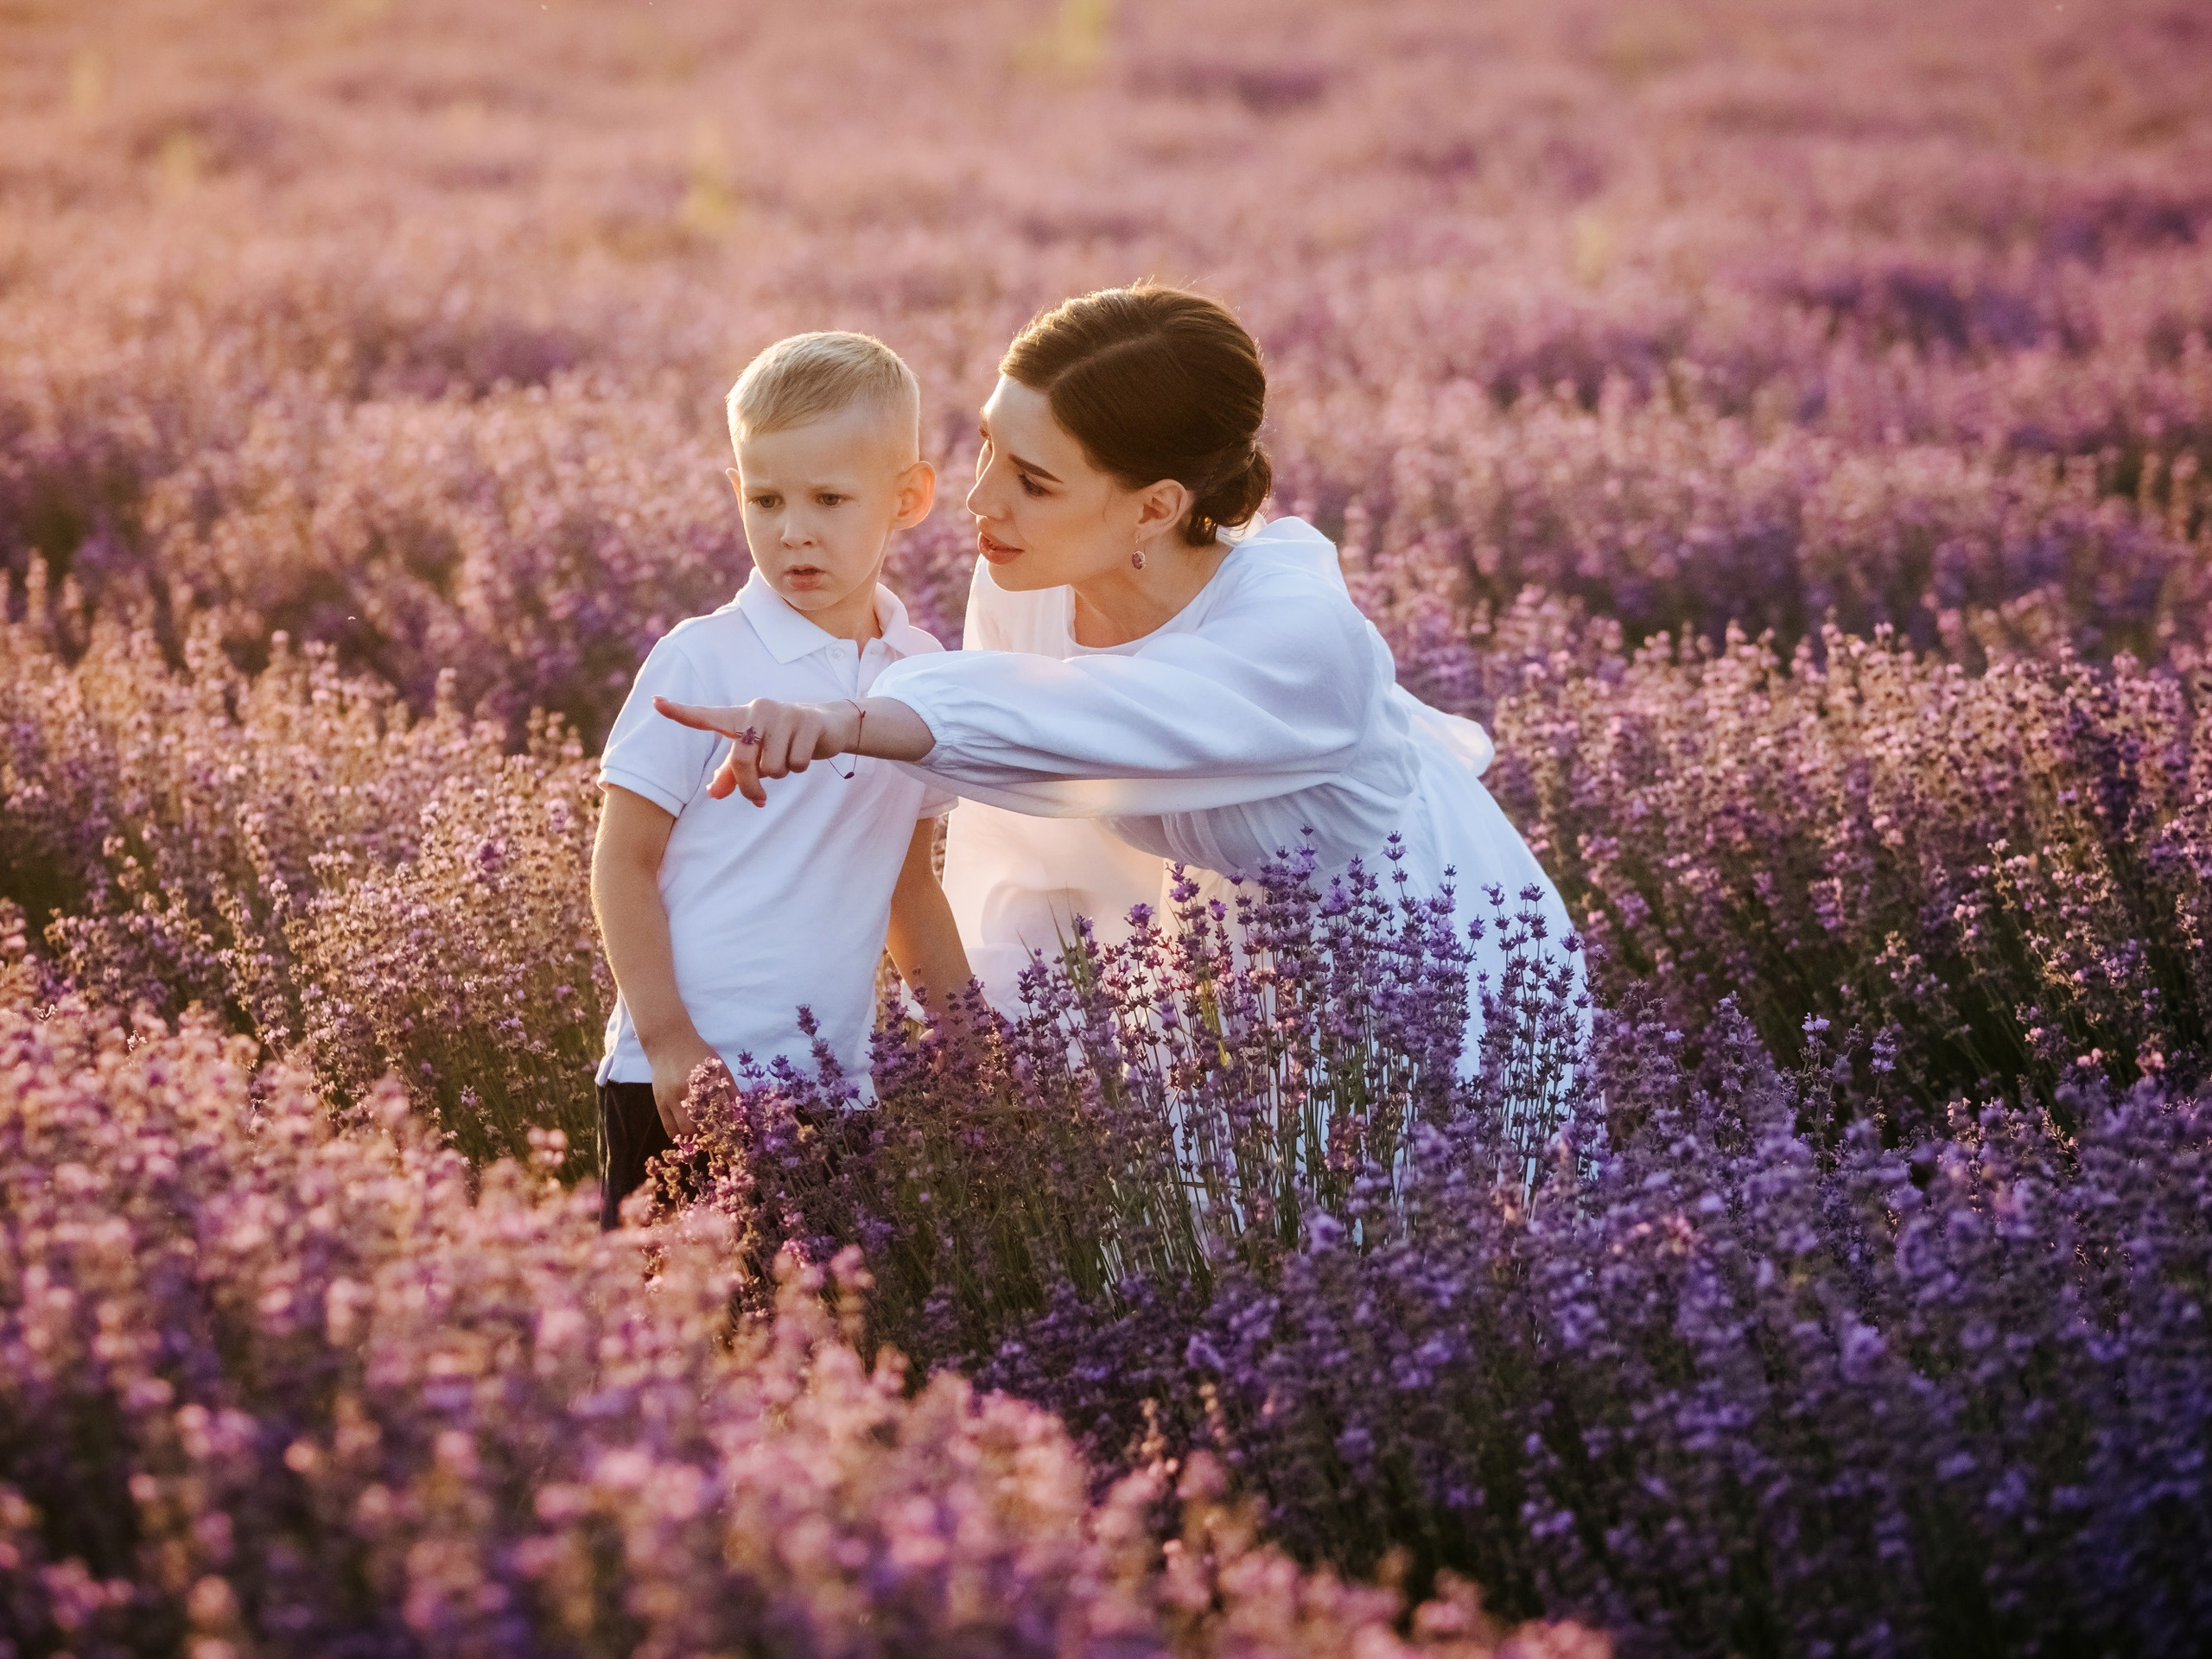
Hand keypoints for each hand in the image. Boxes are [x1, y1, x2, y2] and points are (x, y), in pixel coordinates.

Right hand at [648, 1034, 723, 1136]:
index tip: (732, 1133)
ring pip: (683, 1130)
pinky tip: (687, 1138)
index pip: (719, 1112)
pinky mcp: (659, 1103)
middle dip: (710, 1137)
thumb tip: (740, 1112)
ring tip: (704, 1141)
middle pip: (699, 1125)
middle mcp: (687, 1093)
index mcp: (705, 1083)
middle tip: (718, 1141)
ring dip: (695, 1138)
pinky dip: (678, 1136)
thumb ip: (730, 1088)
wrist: (668, 1042)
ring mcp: (671, 1099)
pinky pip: (669, 1127)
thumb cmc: (698, 1053)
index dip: (727, 1126)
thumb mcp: (719, 1066)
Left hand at [653, 696, 859, 807]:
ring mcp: (783, 714)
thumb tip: (713, 794)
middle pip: (742, 760)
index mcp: (739, 717)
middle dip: (750, 786)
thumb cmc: (783, 740)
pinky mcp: (807, 722)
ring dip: (781, 773)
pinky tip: (805, 753)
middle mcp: (757, 710)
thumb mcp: (757, 756)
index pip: (706, 717)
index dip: (680, 713)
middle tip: (759, 799)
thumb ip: (732, 774)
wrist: (828, 725)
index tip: (655, 703)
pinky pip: (796, 763)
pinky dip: (799, 767)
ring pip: (772, 767)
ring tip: (789, 757)